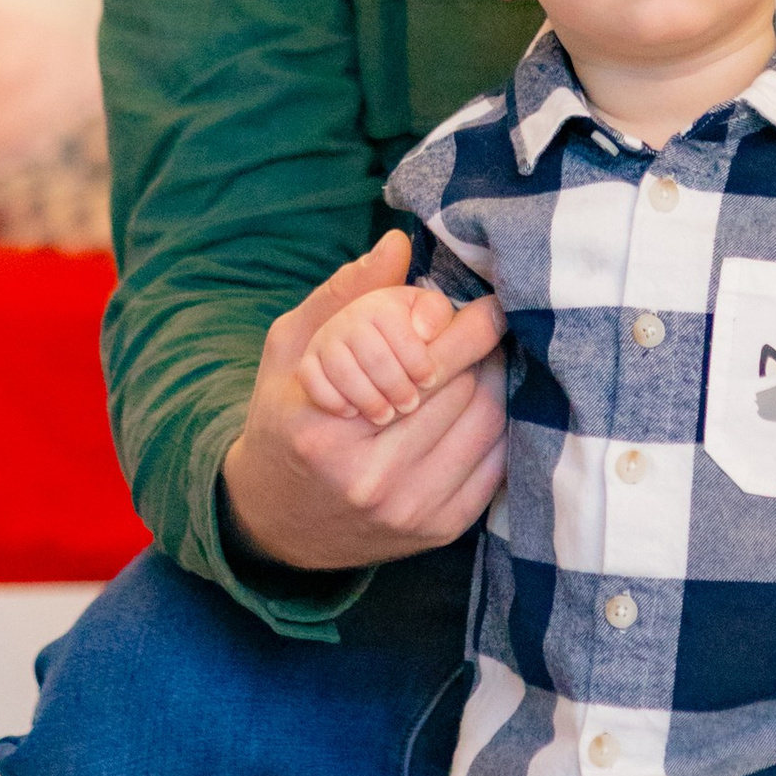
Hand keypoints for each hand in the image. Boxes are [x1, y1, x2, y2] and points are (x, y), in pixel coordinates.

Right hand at [223, 231, 507, 571]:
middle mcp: (370, 478)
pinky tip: (479, 405)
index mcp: (328, 428)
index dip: (467, 325)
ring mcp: (408, 510)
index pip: (426, 363)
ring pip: (487, 424)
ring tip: (480, 362)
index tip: (486, 304)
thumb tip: (398, 244)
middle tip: (481, 329)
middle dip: (480, 351)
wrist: (276, 521)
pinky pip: (496, 465)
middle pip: (463, 389)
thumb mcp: (292, 350)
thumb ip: (343, 295)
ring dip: (494, 384)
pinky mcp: (438, 531)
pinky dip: (498, 427)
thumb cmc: (285, 419)